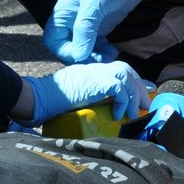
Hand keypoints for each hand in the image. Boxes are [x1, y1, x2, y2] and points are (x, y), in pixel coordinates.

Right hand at [21, 62, 150, 126]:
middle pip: (125, 70)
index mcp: (90, 72)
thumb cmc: (49, 102)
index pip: (117, 71)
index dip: (133, 83)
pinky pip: (117, 88)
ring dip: (133, 94)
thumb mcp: (73, 97)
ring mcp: (93, 73)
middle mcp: (93, 69)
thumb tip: (104, 113)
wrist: (38, 97)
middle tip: (145, 106)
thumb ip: (88, 98)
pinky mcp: (94, 82)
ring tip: (135, 112)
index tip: (142, 97)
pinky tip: (118, 114)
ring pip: (125, 75)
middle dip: (138, 87)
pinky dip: (122, 101)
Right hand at [43, 0, 152, 63]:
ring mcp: (88, 25)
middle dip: (81, 58)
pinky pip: (97, 47)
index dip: (64, 52)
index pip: (53, 41)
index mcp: (63, 13)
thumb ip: (84, 27)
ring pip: (84, 50)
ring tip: (108, 56)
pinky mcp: (103, 27)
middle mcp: (72, 21)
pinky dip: (102, 53)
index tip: (82, 55)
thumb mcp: (94, 1)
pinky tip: (112, 51)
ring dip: (94, 58)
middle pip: (68, 49)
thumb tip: (78, 55)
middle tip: (99, 59)